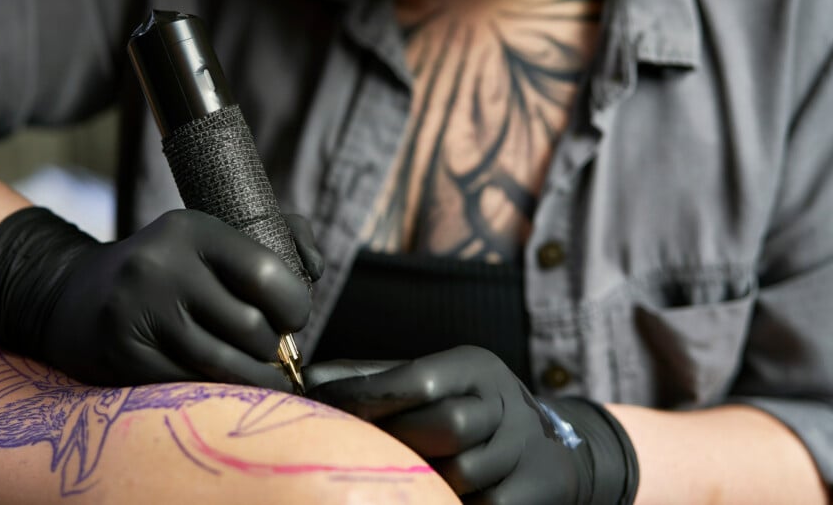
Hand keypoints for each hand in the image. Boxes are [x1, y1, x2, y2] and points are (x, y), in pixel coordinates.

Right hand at [0, 207, 321, 389]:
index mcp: (192, 229)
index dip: (295, 306)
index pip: (268, 276)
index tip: (292, 317)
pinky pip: (191, 385)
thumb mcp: (212, 236)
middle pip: (252, 329)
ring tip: (259, 374)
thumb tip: (316, 268)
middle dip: (272, 348)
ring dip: (254, 378)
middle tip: (270, 350)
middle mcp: (161, 265)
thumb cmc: (170, 268)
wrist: (79, 297)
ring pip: (225, 365)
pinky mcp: (123, 353)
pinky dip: (214, 390)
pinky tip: (216, 380)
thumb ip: (280, 237)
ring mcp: (138, 311)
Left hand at [307, 346, 637, 504]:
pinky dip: (451, 504)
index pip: (419, 379)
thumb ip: (374, 379)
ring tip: (399, 478)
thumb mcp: (433, 381)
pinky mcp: (532, 493)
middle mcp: (504, 402)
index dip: (366, 395)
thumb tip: (307, 382)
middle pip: (447, 425)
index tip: (319, 405)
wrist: (552, 452)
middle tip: (358, 451)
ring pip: (463, 474)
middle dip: (399, 441)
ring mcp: (522, 450)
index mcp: (473, 368)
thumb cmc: (468, 411)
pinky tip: (432, 495)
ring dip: (425, 480)